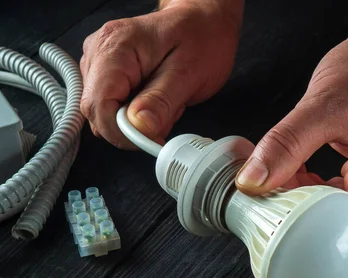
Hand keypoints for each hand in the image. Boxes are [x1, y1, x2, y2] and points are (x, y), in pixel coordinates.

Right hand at [80, 0, 243, 148]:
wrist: (203, 20)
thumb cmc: (200, 38)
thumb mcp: (189, 73)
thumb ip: (162, 102)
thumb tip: (139, 127)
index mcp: (115, 47)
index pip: (97, 105)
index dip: (121, 132)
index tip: (150, 139)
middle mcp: (99, 52)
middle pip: (96, 111)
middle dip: (131, 126)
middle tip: (165, 113)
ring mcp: (99, 61)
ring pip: (105, 112)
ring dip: (136, 119)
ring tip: (164, 98)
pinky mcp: (107, 72)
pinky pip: (114, 105)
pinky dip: (136, 111)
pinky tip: (154, 97)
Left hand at [234, 31, 347, 225]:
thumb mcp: (325, 106)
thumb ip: (286, 144)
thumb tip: (253, 181)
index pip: (346, 220)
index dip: (304, 217)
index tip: (269, 206)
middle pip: (341, 221)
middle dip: (300, 208)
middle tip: (265, 191)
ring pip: (334, 211)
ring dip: (302, 197)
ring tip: (277, 176)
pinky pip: (336, 197)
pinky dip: (310, 188)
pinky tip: (293, 171)